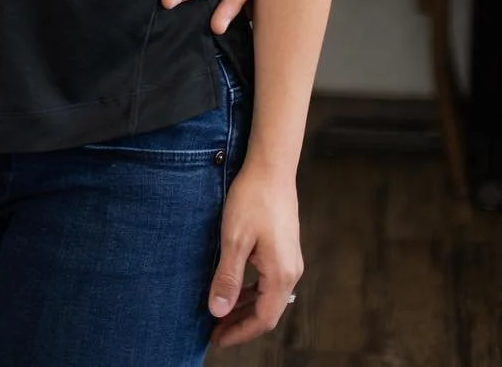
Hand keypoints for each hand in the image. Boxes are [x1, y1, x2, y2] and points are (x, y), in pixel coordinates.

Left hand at [208, 165, 302, 345]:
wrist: (271, 168)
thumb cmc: (252, 200)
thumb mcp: (234, 239)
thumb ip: (228, 278)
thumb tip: (218, 311)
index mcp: (281, 274)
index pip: (262, 319)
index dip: (239, 332)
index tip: (217, 339)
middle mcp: (291, 273)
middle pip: (268, 312)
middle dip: (241, 324)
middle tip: (214, 332)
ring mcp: (290, 261)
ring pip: (268, 298)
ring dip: (246, 308)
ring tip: (221, 314)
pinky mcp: (285, 250)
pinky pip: (269, 282)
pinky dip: (252, 292)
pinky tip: (236, 289)